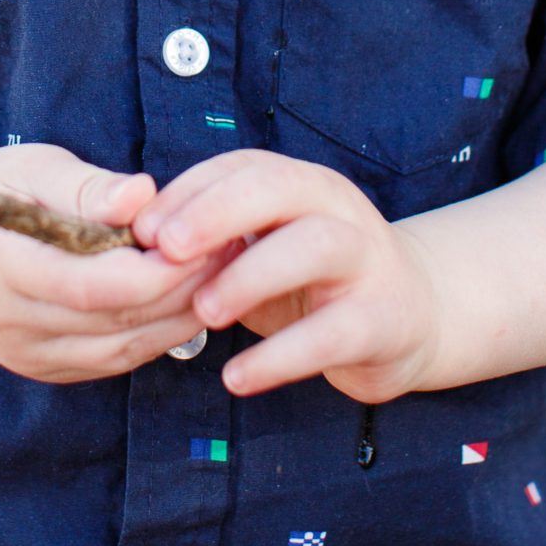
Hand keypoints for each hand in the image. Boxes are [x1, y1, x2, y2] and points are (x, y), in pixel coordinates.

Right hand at [0, 142, 240, 384]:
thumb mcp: (31, 169)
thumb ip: (87, 187)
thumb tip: (144, 194)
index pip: (91, 284)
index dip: (156, 269)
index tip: (204, 236)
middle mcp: (10, 322)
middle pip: (116, 320)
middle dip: (183, 287)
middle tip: (231, 247)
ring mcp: (26, 354)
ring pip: (123, 348)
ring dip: (180, 314)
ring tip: (222, 270)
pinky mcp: (44, 369)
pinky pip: (114, 360)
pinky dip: (157, 332)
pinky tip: (187, 298)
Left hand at [132, 150, 441, 400]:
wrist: (412, 315)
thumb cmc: (312, 279)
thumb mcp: (264, 247)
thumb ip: (214, 240)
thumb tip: (133, 245)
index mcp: (300, 183)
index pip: (241, 167)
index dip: (189, 192)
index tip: (140, 229)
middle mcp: (335, 207)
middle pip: (277, 187)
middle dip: (217, 212)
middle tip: (166, 249)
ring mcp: (365, 259)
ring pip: (313, 245)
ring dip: (251, 275)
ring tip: (204, 311)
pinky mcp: (382, 319)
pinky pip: (331, 332)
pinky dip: (280, 356)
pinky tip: (237, 378)